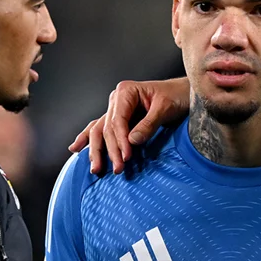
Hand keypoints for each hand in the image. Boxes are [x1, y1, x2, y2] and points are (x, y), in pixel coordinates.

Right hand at [68, 77, 189, 173]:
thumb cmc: (177, 96)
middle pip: (106, 128)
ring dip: (96, 151)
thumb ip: (149, 124)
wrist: (184, 93)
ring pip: (99, 131)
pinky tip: (76, 149)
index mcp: (126, 91)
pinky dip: (87, 139)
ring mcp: (116, 110)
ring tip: (96, 169)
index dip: (120, 140)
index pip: (117, 120)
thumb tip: (132, 141)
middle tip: (117, 168)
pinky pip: (100, 130)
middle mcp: (117, 100)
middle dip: (110, 150)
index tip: (126, 156)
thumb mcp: (165, 108)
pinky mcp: (120, 120)